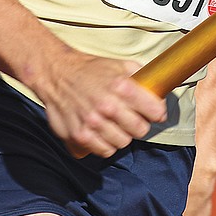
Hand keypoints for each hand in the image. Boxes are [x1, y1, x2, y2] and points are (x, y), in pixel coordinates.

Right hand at [38, 49, 166, 157]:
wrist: (58, 74)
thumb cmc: (90, 69)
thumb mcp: (119, 64)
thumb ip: (141, 76)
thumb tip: (158, 88)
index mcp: (121, 87)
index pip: (155, 112)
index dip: (156, 113)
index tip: (154, 113)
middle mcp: (108, 106)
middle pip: (140, 130)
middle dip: (139, 124)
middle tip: (131, 118)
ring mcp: (93, 123)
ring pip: (123, 143)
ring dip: (121, 135)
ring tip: (113, 124)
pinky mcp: (80, 136)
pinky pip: (104, 151)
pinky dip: (105, 144)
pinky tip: (102, 132)